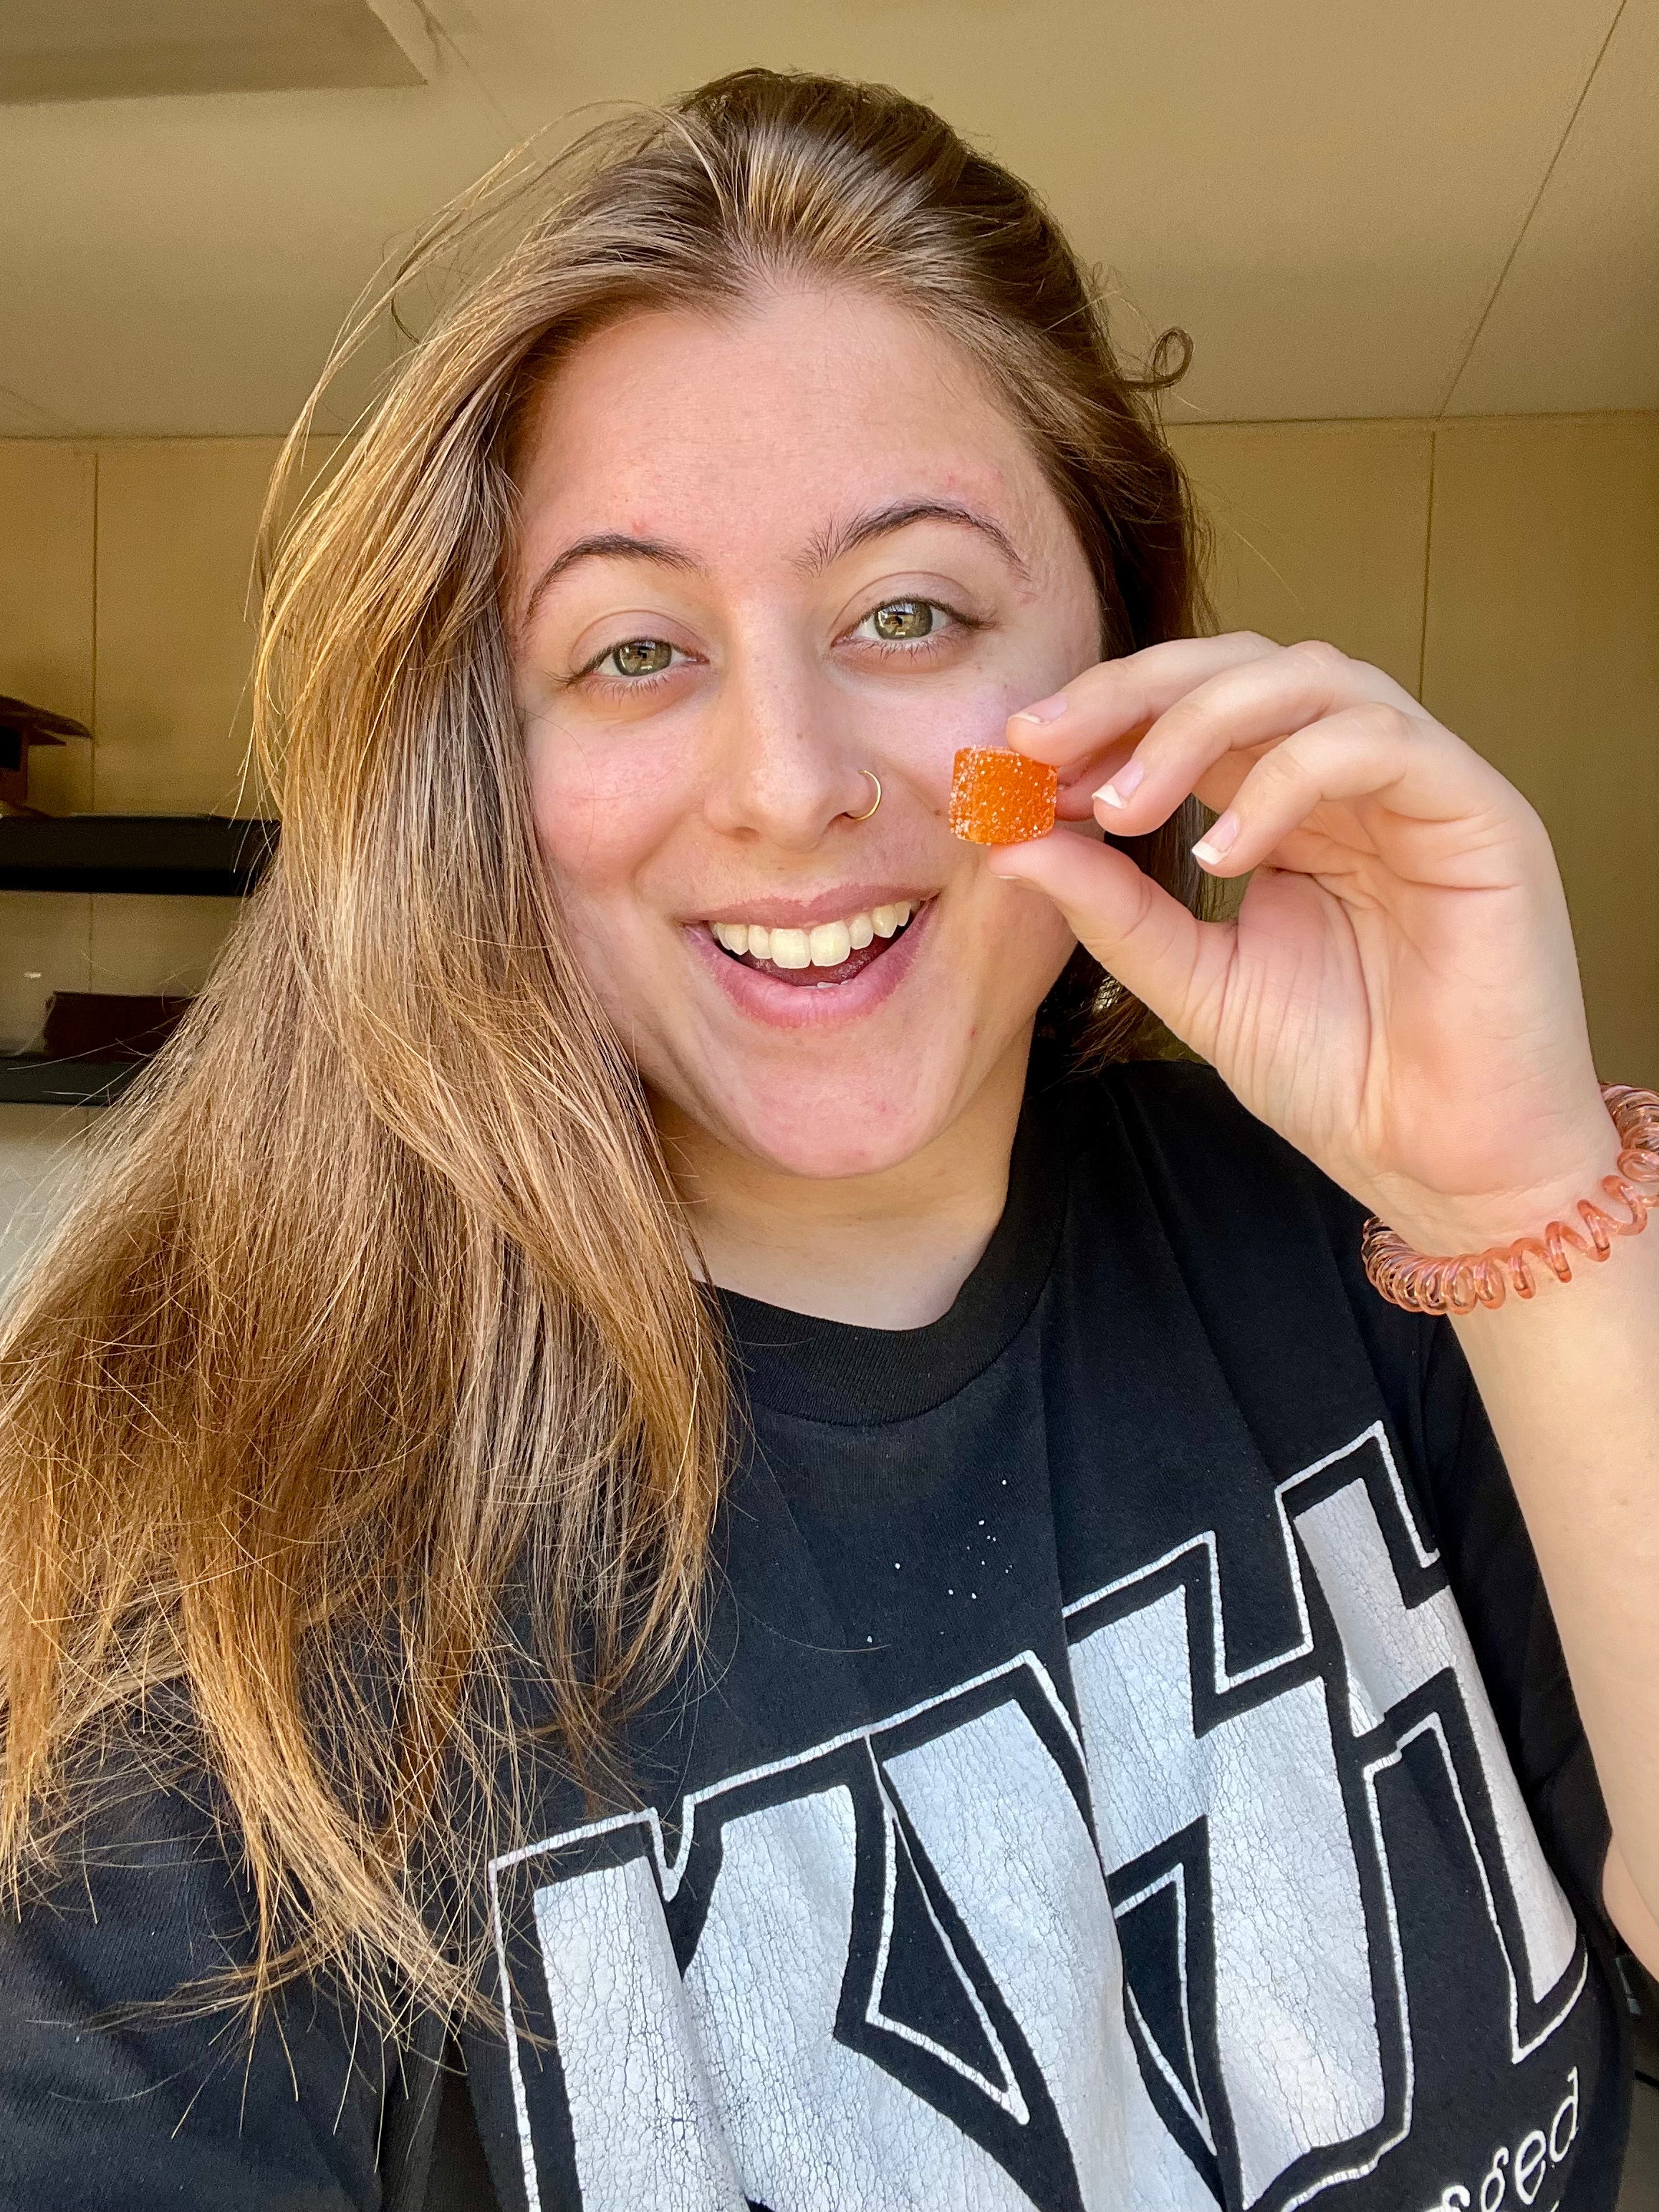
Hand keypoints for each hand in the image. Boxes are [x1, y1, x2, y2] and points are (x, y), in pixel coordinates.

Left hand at [991, 633, 1616, 1252]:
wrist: (1442, 1163)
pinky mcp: (1482, 813)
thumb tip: (1010, 843)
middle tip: (1038, 743)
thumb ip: (1115, 910)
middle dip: (1129, 693)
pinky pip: (1377, 743)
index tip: (1014, 762)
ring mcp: (1422, 786)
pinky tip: (1221, 855)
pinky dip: (1284, 780)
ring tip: (1119, 807)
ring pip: (1310, 676)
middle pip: (1242, 666)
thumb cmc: (1340, 1075)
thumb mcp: (1196, 983)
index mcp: (1292, 805)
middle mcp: (1357, 776)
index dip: (1101, 720)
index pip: (1192, 710)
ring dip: (1194, 724)